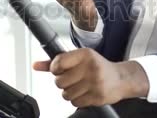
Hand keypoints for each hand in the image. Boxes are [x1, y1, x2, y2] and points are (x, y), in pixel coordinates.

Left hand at [33, 48, 148, 107]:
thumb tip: (36, 65)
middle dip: (62, 82)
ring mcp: (94, 83)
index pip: (58, 63)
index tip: (58, 69)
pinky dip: (77, 100)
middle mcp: (90, 67)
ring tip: (79, 86)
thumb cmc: (98, 66)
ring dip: (69, 92)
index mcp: (85, 54)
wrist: (121, 79)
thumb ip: (57, 61)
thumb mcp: (79, 58)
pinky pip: (75, 102)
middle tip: (71, 78)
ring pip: (66, 94)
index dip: (54, 68)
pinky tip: (84, 92)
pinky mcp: (97, 97)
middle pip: (59, 81)